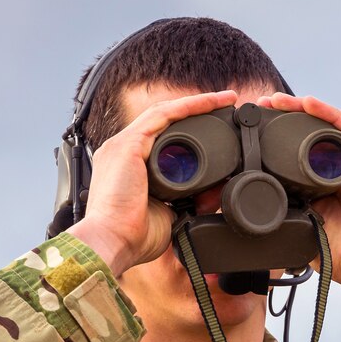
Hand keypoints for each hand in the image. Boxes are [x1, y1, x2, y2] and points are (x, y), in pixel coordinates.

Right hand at [69, 90, 238, 276]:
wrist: (112, 242)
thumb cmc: (134, 236)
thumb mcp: (173, 216)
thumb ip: (192, 203)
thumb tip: (216, 195)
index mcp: (131, 168)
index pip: (164, 140)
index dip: (191, 132)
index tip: (219, 131)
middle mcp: (124, 151)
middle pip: (166, 122)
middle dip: (197, 112)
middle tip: (227, 107)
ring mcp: (123, 145)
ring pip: (166, 114)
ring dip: (197, 103)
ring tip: (224, 99)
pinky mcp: (128, 144)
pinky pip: (163, 115)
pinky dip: (188, 106)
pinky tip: (209, 102)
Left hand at [256, 93, 340, 300]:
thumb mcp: (301, 227)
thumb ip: (285, 211)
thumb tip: (248, 202)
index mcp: (328, 181)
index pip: (304, 146)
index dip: (281, 132)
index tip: (255, 124)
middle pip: (317, 129)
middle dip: (289, 112)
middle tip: (263, 104)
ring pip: (333, 123)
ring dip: (306, 107)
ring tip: (280, 101)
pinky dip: (329, 114)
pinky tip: (310, 104)